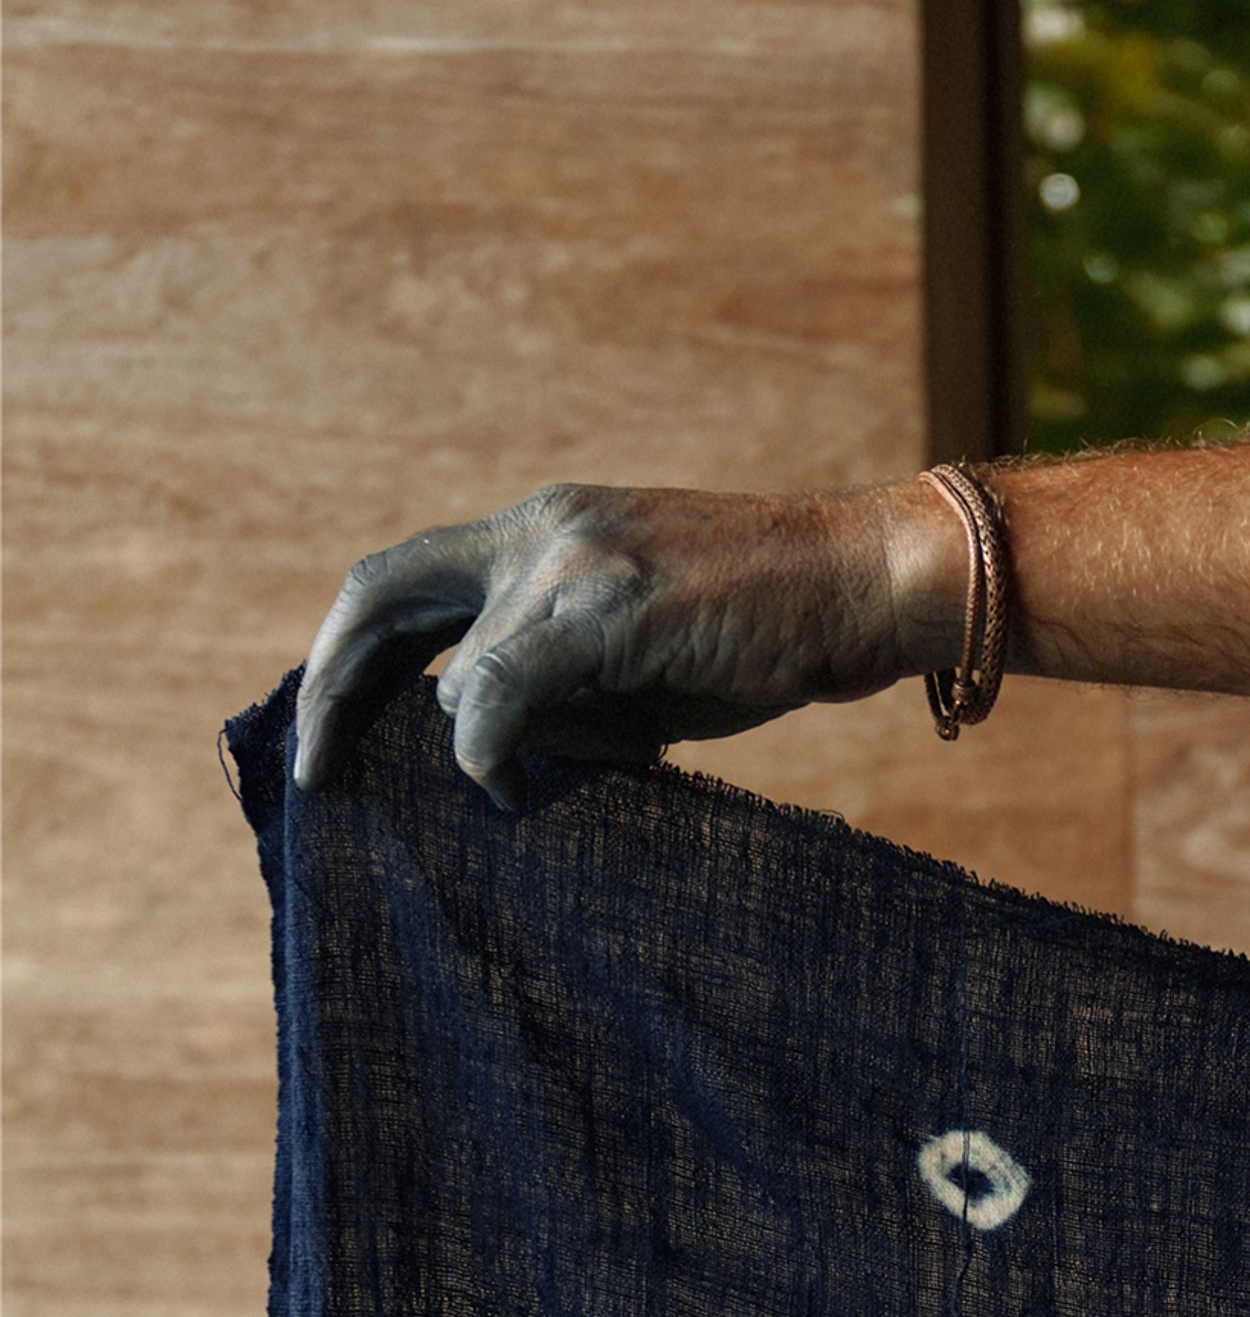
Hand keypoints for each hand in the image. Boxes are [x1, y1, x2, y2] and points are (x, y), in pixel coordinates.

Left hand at [292, 479, 958, 808]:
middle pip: (383, 591)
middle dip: (333, 686)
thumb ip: (558, 688)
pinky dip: (484, 751)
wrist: (864, 584)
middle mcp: (539, 528)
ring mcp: (568, 560)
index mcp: (546, 528)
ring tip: (572, 772)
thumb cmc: (769, 633)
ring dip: (491, 747)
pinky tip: (508, 788)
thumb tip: (477, 758)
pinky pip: (493, 693)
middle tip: (318, 773)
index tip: (343, 725)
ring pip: (462, 673)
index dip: (357, 654)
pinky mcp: (601, 608)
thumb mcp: (640, 661)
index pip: (409, 580)